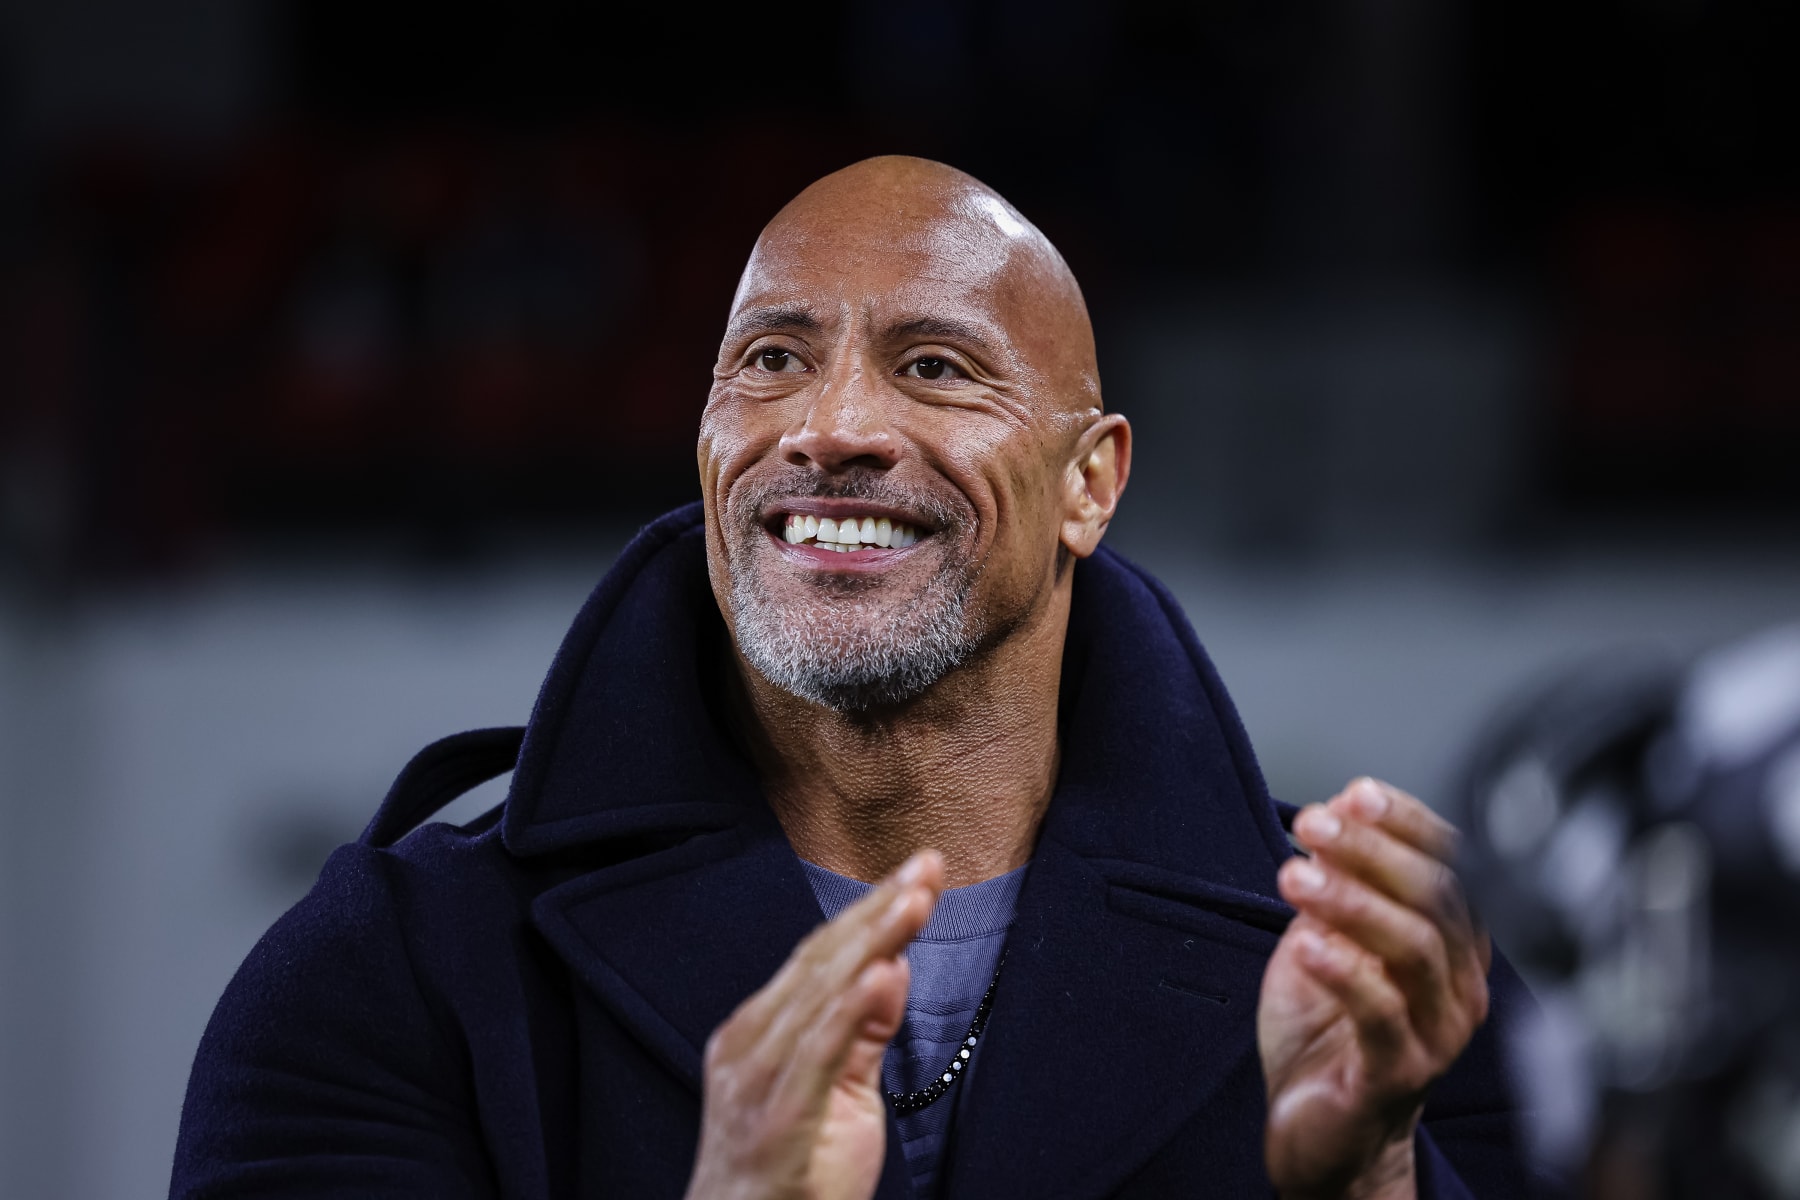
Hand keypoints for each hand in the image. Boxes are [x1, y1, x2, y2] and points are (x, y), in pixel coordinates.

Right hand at [684, 851, 943, 1199]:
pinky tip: (881, 973)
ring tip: (915, 899)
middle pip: (823, 960)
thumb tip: (893, 966)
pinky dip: (850, 1008)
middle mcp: (750, 1043)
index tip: (920, 872)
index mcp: (760, 1031)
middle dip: (879, 907)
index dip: (872, 909)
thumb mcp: (840, 1094)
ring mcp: (757, 1079)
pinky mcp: (778, 1120)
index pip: (822, 955)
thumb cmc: (791, 1179)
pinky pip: (817, 1054)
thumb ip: (864, 1032)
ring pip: (822, 992)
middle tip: (928, 865)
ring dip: (873, 940)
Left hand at [1258, 779, 1490, 1199]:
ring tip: (1297, 876)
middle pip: (1438, 897)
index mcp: (1452, 941)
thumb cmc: (1329, 1031)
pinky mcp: (1400, 1073)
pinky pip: (1383, 1013)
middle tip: (1315, 824)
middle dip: (1373, 850)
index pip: (1454, 864)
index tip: (1357, 793)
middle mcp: (1459, 983)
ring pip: (1416, 948)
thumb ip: (1336, 883)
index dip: (1407, 822)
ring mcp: (1437, 1030)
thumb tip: (1333, 811)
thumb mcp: (1326, 937)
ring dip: (1353, 901)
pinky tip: (1305, 941)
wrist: (1320, 1128)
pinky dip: (1344, 969)